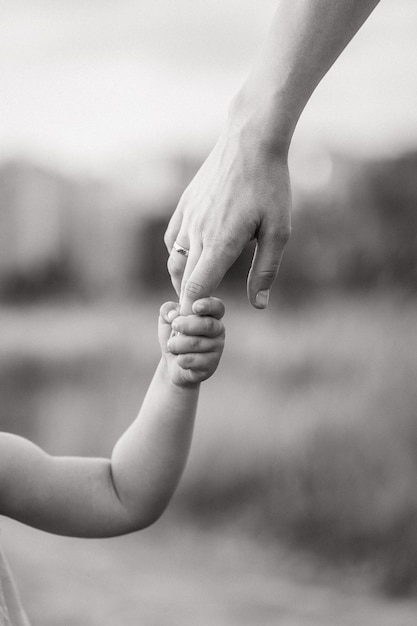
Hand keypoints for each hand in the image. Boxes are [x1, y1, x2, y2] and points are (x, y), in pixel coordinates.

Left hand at [159, 297, 224, 386]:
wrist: (172, 363)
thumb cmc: (174, 335)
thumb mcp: (166, 318)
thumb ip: (167, 309)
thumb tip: (174, 315)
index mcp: (210, 313)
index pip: (217, 306)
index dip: (208, 305)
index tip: (195, 307)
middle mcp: (218, 329)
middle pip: (207, 325)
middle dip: (186, 325)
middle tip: (175, 325)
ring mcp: (217, 347)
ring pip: (196, 343)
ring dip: (177, 344)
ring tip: (172, 346)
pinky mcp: (212, 364)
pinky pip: (193, 360)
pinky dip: (181, 359)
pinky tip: (181, 359)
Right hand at [165, 121, 291, 312]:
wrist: (250, 141)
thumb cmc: (270, 186)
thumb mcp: (278, 231)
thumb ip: (266, 270)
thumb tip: (259, 305)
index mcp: (221, 243)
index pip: (197, 289)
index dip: (195, 311)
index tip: (200, 322)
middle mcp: (198, 233)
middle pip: (183, 280)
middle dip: (188, 302)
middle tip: (199, 315)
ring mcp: (188, 218)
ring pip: (174, 261)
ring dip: (182, 280)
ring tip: (196, 290)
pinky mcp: (184, 205)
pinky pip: (172, 239)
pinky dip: (178, 256)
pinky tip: (191, 258)